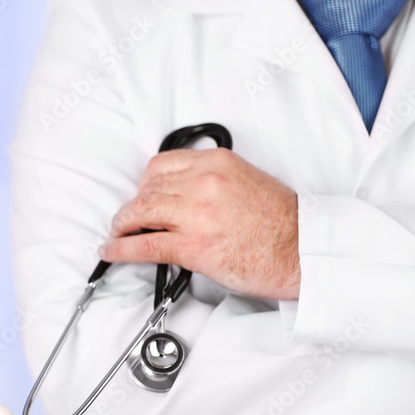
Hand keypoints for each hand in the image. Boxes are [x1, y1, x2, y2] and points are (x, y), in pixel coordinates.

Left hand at [98, 148, 300, 300]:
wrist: (303, 250)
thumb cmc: (282, 222)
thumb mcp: (246, 180)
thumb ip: (212, 180)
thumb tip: (182, 193)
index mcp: (216, 163)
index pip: (162, 165)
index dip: (145, 183)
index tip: (142, 195)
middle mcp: (204, 183)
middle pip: (147, 189)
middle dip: (133, 206)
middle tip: (128, 219)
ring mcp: (197, 214)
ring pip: (140, 213)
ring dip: (121, 225)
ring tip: (116, 234)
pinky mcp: (194, 247)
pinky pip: (146, 245)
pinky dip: (122, 249)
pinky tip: (112, 251)